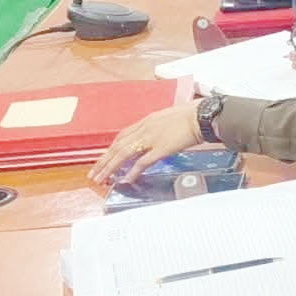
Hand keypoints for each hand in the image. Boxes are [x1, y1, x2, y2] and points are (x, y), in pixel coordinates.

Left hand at [87, 102, 201, 184]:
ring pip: (124, 154)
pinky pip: (142, 162)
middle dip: (104, 161)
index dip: (111, 149)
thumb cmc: (190, 115)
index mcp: (146, 121)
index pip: (122, 136)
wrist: (202, 116)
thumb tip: (154, 137)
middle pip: (118, 146)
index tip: (104, 158)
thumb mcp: (168, 117)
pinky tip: (126, 179)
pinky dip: (132, 171)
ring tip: (102, 179)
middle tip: (93, 174)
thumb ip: (157, 127)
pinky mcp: (161, 149)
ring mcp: (152, 139)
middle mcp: (145, 129)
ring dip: (111, 168)